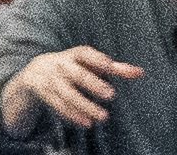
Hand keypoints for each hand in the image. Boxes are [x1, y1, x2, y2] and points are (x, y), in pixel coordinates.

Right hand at [4, 46, 142, 130]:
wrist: (36, 70)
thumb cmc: (73, 65)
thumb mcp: (90, 63)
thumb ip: (115, 68)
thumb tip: (140, 72)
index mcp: (75, 55)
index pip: (86, 54)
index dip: (97, 59)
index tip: (109, 64)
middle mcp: (63, 65)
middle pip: (78, 75)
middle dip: (93, 84)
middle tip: (111, 94)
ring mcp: (53, 80)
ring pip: (69, 95)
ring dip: (85, 106)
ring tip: (103, 116)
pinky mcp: (47, 95)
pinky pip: (60, 106)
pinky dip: (74, 115)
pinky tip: (88, 122)